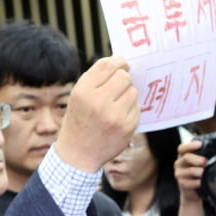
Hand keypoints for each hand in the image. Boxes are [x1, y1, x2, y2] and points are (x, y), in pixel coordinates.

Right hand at [55, 56, 139, 172]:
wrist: (78, 154)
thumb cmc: (80, 120)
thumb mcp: (79, 95)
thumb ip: (97, 78)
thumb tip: (123, 63)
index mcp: (84, 91)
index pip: (108, 65)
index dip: (119, 62)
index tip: (122, 65)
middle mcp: (99, 102)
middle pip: (124, 77)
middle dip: (123, 80)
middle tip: (118, 88)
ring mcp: (115, 116)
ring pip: (133, 91)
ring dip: (127, 96)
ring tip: (115, 106)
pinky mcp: (127, 127)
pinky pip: (137, 107)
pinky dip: (130, 110)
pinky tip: (118, 118)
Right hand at [175, 140, 206, 201]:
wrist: (194, 192)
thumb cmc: (198, 175)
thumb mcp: (199, 164)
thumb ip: (203, 156)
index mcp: (183, 156)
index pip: (182, 148)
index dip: (190, 145)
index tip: (200, 144)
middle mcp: (179, 163)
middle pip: (187, 157)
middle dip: (199, 159)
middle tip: (207, 162)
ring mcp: (179, 174)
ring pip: (190, 170)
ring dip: (201, 172)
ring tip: (206, 173)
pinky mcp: (182, 184)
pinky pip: (191, 182)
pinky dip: (198, 182)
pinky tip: (202, 182)